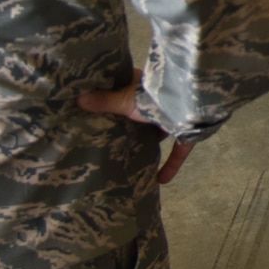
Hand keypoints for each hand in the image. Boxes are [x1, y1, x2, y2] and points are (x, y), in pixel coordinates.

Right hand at [78, 76, 194, 184]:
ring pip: (158, 131)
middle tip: (111, 139)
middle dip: (130, 125)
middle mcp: (157, 102)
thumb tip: (79, 99)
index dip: (113, 98)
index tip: (99, 109)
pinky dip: (171, 165)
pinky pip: (177, 152)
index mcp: (142, 88)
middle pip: (140, 114)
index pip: (125, 91)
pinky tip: (161, 180)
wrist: (190, 103)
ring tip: (132, 158)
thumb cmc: (153, 97)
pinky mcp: (186, 133)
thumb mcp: (124, 100)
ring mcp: (173, 118)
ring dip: (148, 142)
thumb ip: (104, 102)